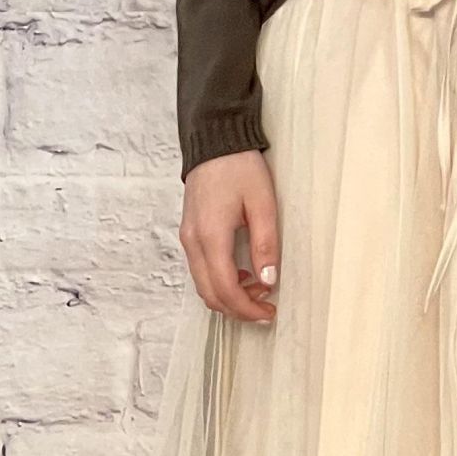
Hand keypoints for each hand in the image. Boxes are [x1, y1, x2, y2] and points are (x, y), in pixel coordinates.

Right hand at [180, 149, 280, 321]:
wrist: (215, 143)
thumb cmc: (240, 168)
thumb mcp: (263, 204)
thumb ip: (266, 245)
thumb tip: (269, 280)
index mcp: (211, 236)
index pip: (225, 289)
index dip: (247, 309)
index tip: (268, 313)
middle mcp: (193, 242)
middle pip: (209, 294)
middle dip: (238, 309)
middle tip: (266, 307)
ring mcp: (187, 238)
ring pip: (203, 285)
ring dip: (229, 296)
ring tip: (258, 288)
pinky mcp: (189, 233)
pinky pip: (200, 270)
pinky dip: (220, 281)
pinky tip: (243, 273)